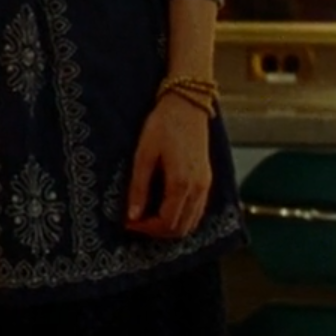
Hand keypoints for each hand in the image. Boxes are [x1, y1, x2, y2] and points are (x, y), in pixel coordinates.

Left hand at [125, 98, 211, 238]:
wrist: (187, 104)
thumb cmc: (163, 125)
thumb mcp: (143, 154)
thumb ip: (139, 187)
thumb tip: (131, 216)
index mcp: (181, 183)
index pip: (166, 222)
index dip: (146, 228)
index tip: (128, 223)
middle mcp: (198, 189)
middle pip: (180, 228)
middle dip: (156, 231)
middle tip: (135, 223)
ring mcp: (206, 185)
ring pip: (191, 222)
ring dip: (169, 226)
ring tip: (147, 217)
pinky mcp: (207, 180)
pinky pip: (197, 211)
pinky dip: (181, 218)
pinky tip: (163, 208)